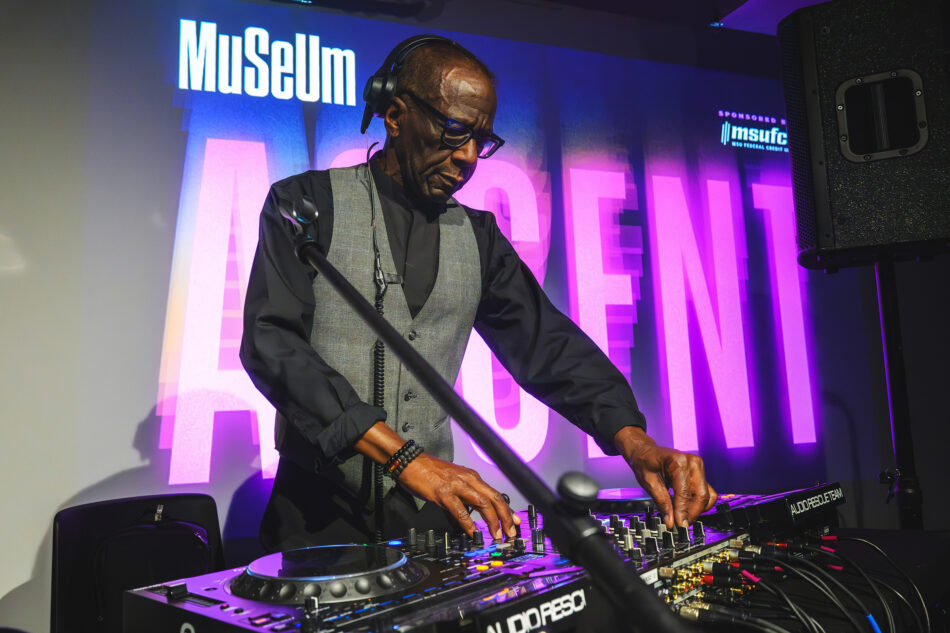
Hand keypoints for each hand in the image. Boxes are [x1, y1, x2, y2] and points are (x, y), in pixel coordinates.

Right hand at [354, 422, 520, 538]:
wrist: (410, 462)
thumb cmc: (429, 472)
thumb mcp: (453, 481)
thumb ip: (465, 495)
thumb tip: (473, 513)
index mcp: (472, 477)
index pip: (495, 494)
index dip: (507, 509)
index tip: (514, 522)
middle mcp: (468, 479)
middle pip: (495, 498)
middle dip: (506, 517)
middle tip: (511, 532)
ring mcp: (456, 485)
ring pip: (483, 503)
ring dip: (492, 521)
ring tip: (497, 535)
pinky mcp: (443, 493)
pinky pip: (460, 511)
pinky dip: (469, 524)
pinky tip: (473, 533)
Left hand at [614, 426, 716, 528]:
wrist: (646, 451)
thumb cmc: (645, 462)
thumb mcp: (648, 482)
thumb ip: (662, 503)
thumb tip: (671, 522)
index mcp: (678, 462)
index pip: (684, 493)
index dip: (682, 512)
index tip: (679, 526)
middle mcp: (693, 463)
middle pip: (701, 495)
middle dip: (692, 513)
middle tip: (680, 524)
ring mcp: (699, 466)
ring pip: (706, 495)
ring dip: (697, 509)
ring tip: (682, 516)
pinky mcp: (700, 472)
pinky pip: (707, 491)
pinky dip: (700, 502)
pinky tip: (686, 507)